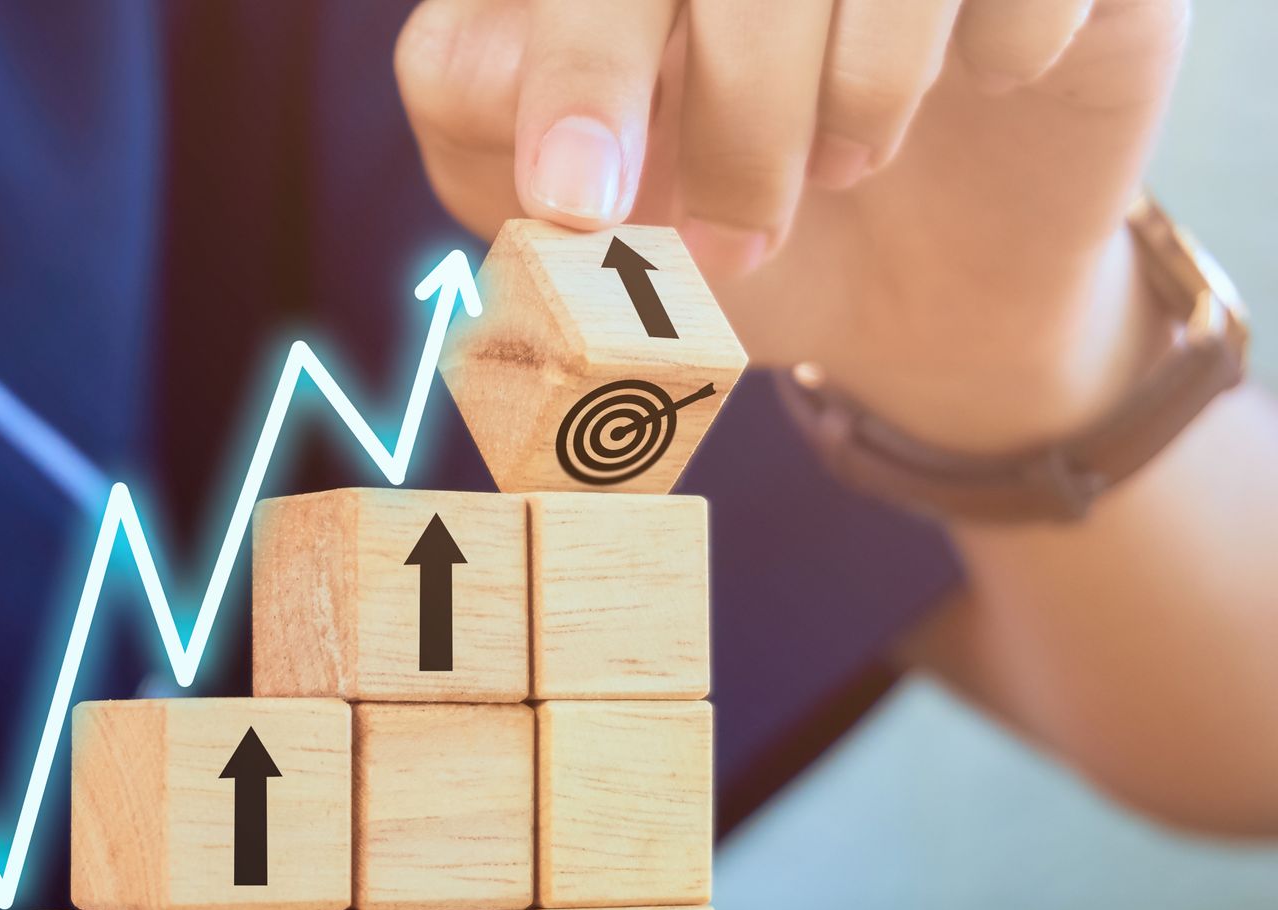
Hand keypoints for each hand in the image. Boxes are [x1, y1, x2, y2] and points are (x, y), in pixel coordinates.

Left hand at [396, 0, 1190, 447]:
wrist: (904, 291)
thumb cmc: (713, 224)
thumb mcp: (566, 210)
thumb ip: (478, 120)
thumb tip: (488, 65)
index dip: (581, 63)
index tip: (577, 201)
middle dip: (731, 104)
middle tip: (726, 237)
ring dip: (859, 97)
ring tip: (839, 175)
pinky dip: (998, 51)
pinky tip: (980, 84)